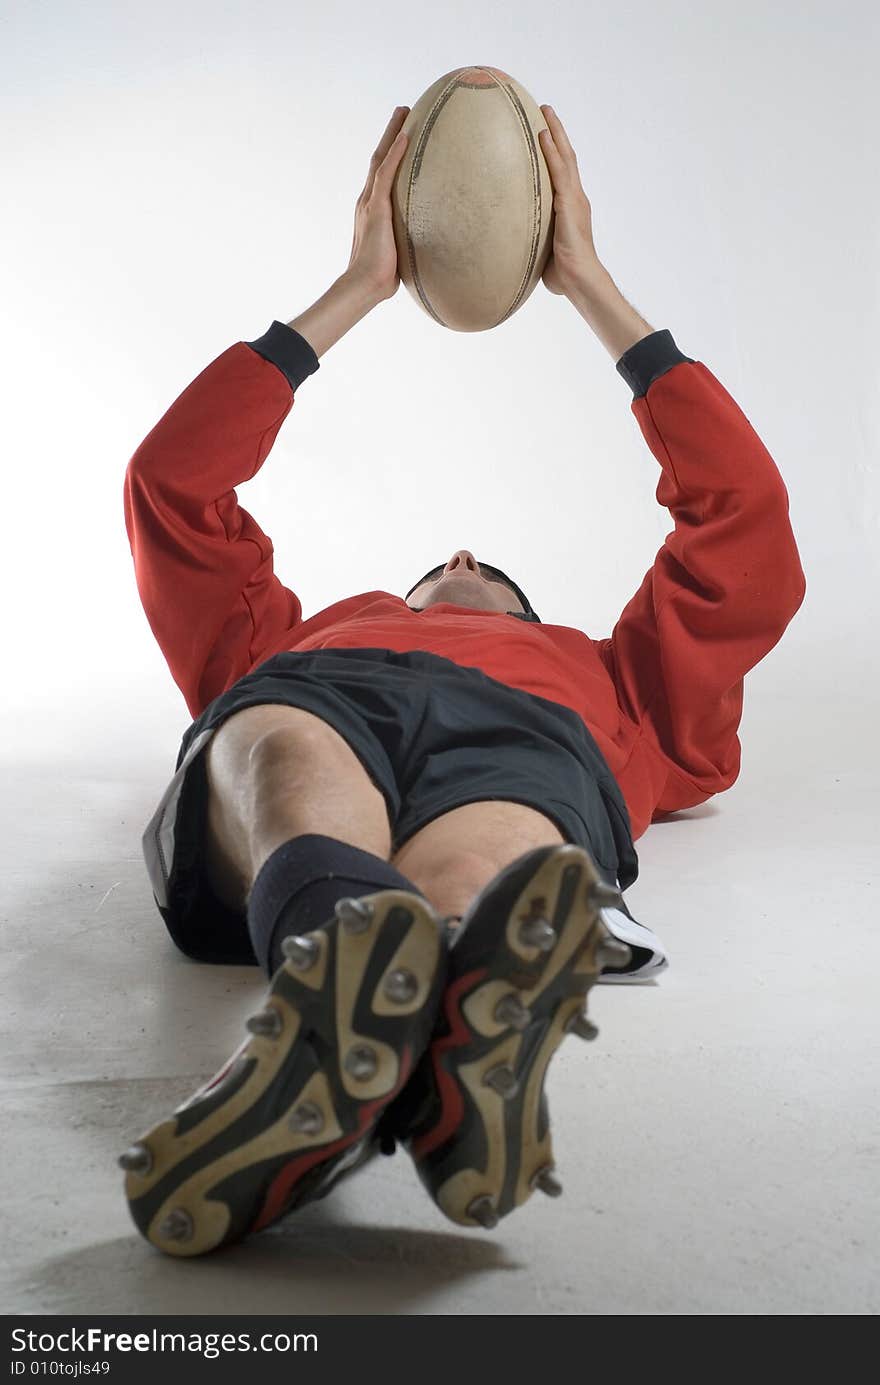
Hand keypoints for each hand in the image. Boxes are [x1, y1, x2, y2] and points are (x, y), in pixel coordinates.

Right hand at [347, 107, 409, 301]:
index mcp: (372, 210)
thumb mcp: (399, 252)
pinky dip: (394, 154)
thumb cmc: (381, 277)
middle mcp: (367, 201)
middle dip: (390, 134)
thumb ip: (409, 241)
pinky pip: (385, 174)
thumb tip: (430, 245)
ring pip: (380, 159)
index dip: (391, 154)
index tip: (402, 135)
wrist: (365, 284)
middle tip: (403, 112)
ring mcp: (370, 202)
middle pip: (379, 158)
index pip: (381, 175)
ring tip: (404, 112)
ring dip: (392, 134)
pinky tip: (405, 136)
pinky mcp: (375, 208)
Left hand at [538, 105, 604, 298]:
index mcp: (570, 208)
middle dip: (557, 133)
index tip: (544, 134)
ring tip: (545, 111)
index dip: (555, 153)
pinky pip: (559, 172)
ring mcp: (574, 199)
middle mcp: (575, 198)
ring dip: (555, 132)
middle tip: (545, 110)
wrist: (579, 280)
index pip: (563, 173)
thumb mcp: (543, 250)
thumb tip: (510, 245)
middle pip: (566, 157)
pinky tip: (542, 136)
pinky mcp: (569, 204)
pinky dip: (551, 152)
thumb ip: (532, 241)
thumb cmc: (562, 274)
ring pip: (565, 157)